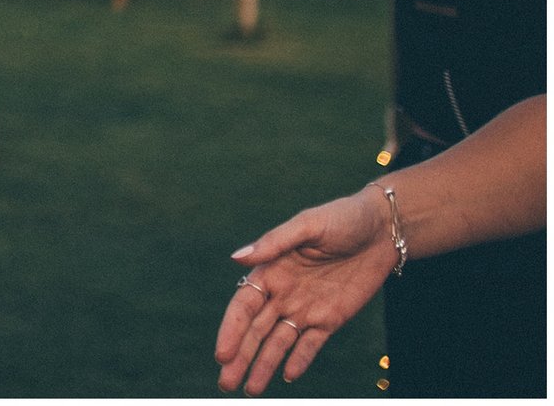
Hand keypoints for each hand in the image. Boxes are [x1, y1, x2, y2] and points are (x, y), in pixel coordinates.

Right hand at [215, 187, 395, 394]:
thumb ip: (274, 243)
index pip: (243, 306)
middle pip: (256, 331)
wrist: (384, 229)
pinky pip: (311, 344)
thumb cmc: (341, 218)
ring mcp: (306, 308)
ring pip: (279, 342)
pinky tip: (287, 376)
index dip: (231, 331)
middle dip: (241, 357)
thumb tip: (236, 258)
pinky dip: (299, 360)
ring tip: (252, 391)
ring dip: (264, 365)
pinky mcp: (331, 318)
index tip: (222, 354)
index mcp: (271, 270)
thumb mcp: (308, 225)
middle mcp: (283, 293)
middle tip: (226, 384)